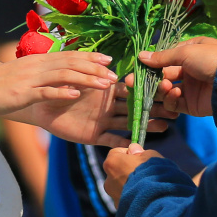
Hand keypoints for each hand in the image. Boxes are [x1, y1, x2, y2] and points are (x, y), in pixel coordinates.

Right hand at [0, 50, 117, 114]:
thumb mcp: (22, 75)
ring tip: (104, 84)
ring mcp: (30, 79)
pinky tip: (76, 95)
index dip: (90, 56)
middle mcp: (37, 66)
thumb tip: (59, 77)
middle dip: (95, 67)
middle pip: (71, 63)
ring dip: (86, 78)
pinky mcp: (21, 93)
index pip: (69, 55)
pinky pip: (44, 91)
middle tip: (114, 75)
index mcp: (38, 61)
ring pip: (63, 75)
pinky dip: (61, 92)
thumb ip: (40, 74)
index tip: (109, 60)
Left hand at [31, 77, 171, 147]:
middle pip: (135, 107)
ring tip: (166, 126)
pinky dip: (124, 142)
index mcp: (106, 89)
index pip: (131, 89)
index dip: (147, 89)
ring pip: (129, 123)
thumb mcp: (77, 75)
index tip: (165, 89)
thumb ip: (93, 73)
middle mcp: (108, 105)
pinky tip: (137, 145)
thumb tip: (113, 71)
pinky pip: (111, 139)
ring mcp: (103, 121)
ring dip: (146, 125)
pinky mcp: (94, 135)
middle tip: (174, 110)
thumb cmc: (59, 85)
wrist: (41, 104)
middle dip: (154, 108)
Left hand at [104, 144, 162, 204]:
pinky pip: (126, 200)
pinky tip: (144, 198)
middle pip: (116, 172)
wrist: (155, 202)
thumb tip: (133, 150)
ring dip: (130, 186)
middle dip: (127, 171)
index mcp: (112, 164)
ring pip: (120, 188)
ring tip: (146, 188)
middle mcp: (108, 181)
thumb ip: (138, 152)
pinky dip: (132, 198)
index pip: (116, 153)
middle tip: (143, 173)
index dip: (128, 154)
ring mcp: (114, 198)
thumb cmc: (151, 174)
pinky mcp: (120, 210)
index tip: (139, 157)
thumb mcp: (149, 155)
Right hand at [141, 38, 216, 117]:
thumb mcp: (185, 52)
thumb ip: (162, 57)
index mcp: (189, 52)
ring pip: (166, 90)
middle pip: (162, 75)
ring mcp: (190, 88)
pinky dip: (171, 100)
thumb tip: (141, 56)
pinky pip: (175, 103)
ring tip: (164, 86)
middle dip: (148, 79)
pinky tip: (174, 94)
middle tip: (131, 83)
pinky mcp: (191, 105)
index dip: (151, 63)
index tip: (136, 68)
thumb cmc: (209, 59)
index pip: (165, 57)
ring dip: (161, 88)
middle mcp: (189, 69)